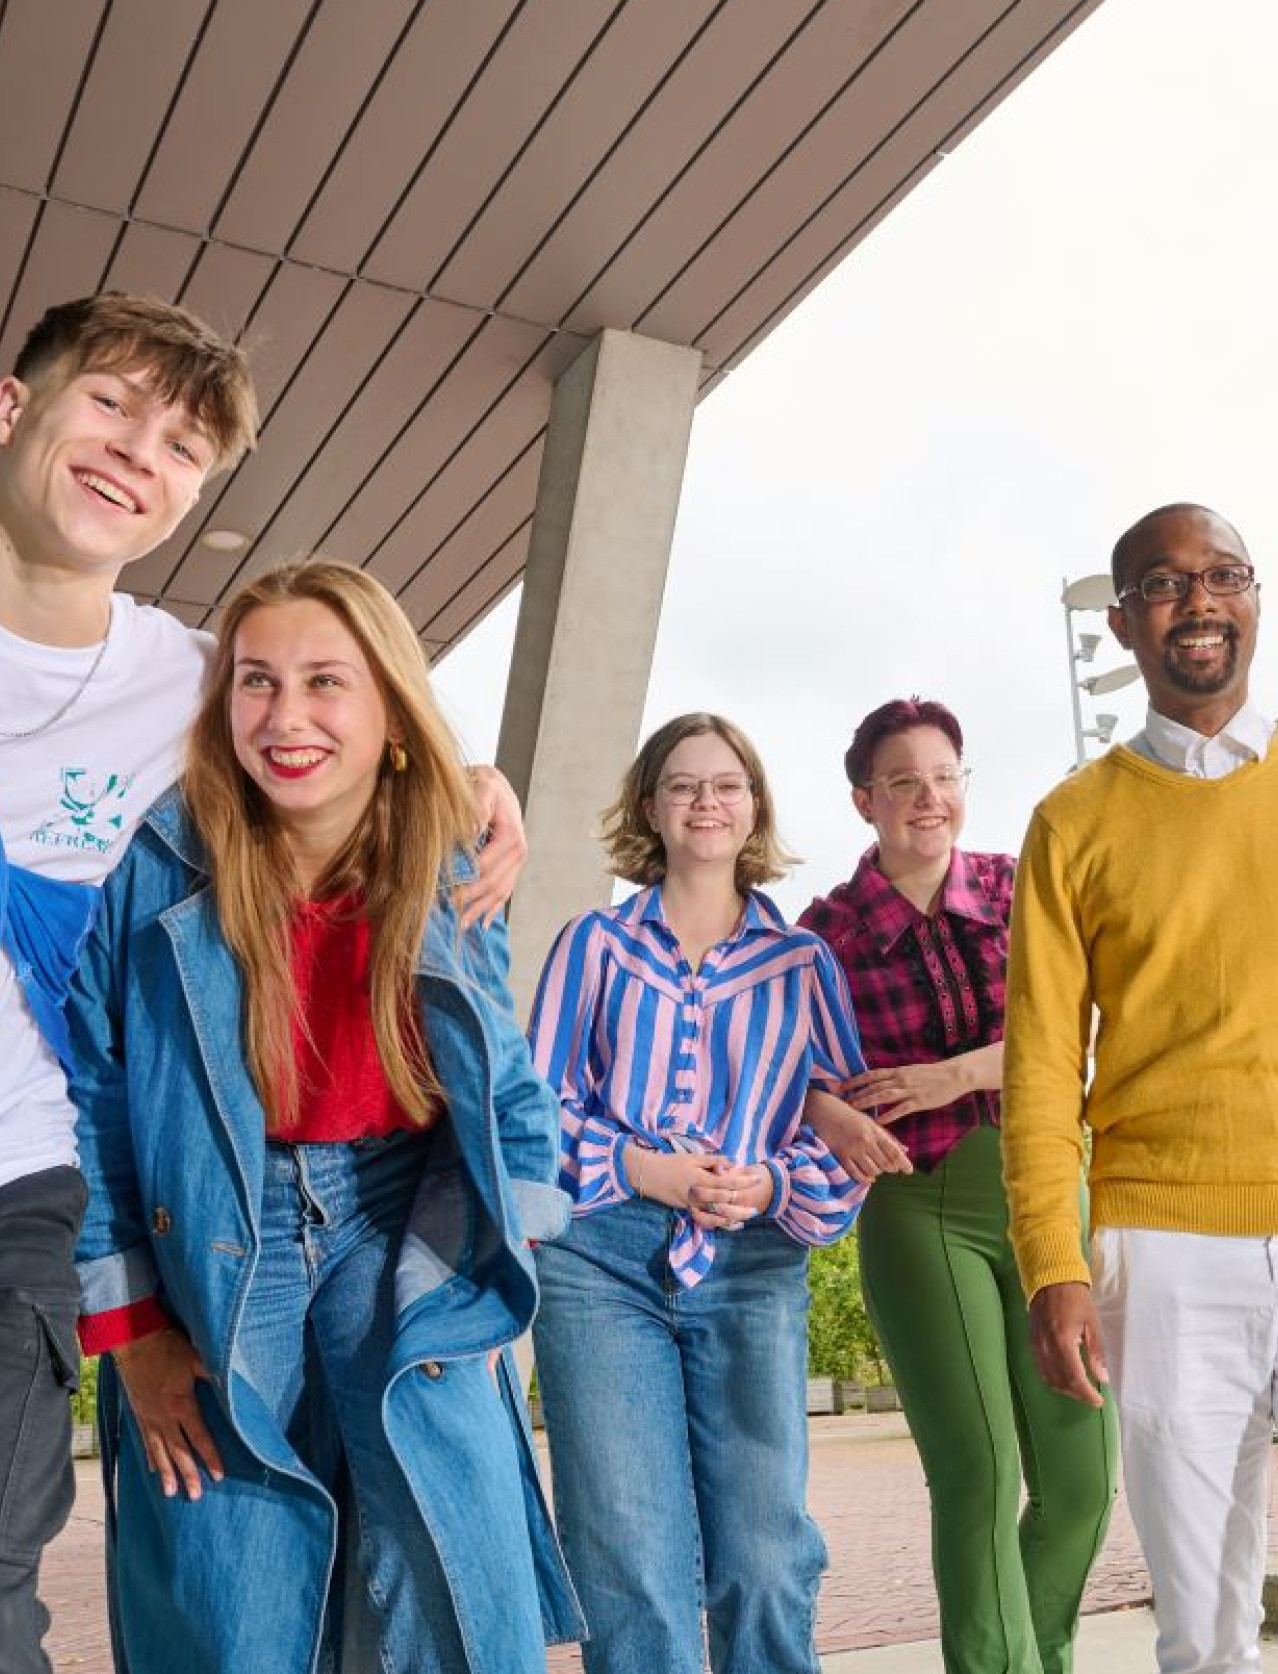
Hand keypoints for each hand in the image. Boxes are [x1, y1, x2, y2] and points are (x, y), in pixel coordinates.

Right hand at [114, 1328, 224, 1498]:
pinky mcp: (139, 1414)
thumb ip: (213, 1373)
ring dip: (166, 1473)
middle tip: (196, 1495)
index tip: (219, 1474)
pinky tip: (153, 1470)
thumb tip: (231, 1385)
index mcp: (181, 1404)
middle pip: (178, 1451)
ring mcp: (149, 1417)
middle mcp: (164, 1416)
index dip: (210, 1456)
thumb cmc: (168, 1348)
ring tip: (171, 1492)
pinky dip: (150, 1457)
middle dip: (188, 1474)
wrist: (134, 1342)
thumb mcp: (195, 1358)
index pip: (199, 1437)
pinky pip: (145, 1441)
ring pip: (159, 1451)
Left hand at [457, 765, 527, 926]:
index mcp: (512, 837)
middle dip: (470, 900)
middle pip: (493, 884)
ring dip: (480, 910)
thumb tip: (472, 830)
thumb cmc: (484, 785)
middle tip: (446, 912)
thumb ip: (478, 808)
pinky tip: (481, 923)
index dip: (465, 882)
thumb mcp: (482, 788)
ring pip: (499, 893)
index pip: (486, 867)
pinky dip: (492, 908)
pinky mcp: (511, 867)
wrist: (495, 785)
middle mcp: (518, 852)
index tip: (444, 892)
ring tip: (460, 925)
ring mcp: (516, 862)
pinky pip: (504, 892)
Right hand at [628, 1147, 763, 1229]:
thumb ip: (713, 1160)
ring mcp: (691, 1204)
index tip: (757, 1179)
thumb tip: (732, 1162)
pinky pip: (704, 1219)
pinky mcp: (686, 1209)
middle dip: (741, 1205)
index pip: (727, 1181)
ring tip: (745, 1219)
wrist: (648, 1174)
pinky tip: (728, 1224)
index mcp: (700, 1177)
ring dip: (732, 1218)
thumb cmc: (671, 1162)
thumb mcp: (692, 1157)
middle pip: (724, 1201)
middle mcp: (698, 1193)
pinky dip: (717, 1223)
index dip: (744, 1181)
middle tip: (756, 1208)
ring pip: (715, 1214)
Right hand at [809, 1102, 911, 1184]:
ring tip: (878, 1169)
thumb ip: (888, 1137)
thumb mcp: (871, 1123)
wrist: (824, 1110)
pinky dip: (864, 1179)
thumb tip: (905, 1150)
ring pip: (872, 1171)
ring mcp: (852, 1149)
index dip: (904, 1163)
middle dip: (891, 1169)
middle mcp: (865, 1141)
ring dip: (878, 1173)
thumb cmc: (850, 1116)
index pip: (894, 1152)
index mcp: (875, 1131)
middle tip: (892, 1168)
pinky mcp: (841, 1155)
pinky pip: (856, 1174)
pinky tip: (868, 1179)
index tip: (909, 1171)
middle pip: (885, 1164)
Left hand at [842, 1059, 968, 1122]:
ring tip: (854, 1107)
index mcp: (898, 1071)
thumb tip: (881, 1081)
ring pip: (884, 1095)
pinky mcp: (919, 1101)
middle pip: (874, 1085)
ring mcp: (909, 1090)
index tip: (842, 1085)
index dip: (856, 1080)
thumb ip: (896, 1076)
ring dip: (868, 1101)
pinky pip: (901, 1109)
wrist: (953, 1075)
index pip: (872, 1074)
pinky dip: (888, 1115)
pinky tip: (878, 1122)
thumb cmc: (932, 1074)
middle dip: (857, 1092)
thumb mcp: (911, 1071)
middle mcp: (900, 1079)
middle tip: (842, 1100)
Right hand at [1028, 1281, 1108, 1407]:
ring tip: (1079, 1388)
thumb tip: (1102, 1378)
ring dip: (1064, 1388)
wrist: (1051, 1278)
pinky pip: (1040, 1368)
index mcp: (1063, 1341)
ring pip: (1048, 1377)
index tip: (1099, 1401)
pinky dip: (1052, 1378)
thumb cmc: (1076, 1298)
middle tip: (1091, 1395)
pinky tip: (1064, 1376)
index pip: (1074, 1378)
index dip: (1087, 1394)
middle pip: (1060, 1381)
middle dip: (1077, 1393)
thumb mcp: (1092, 1323)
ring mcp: (1035, 1344)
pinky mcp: (1031, 1341)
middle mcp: (1046, 1346)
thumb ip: (1096, 1352)